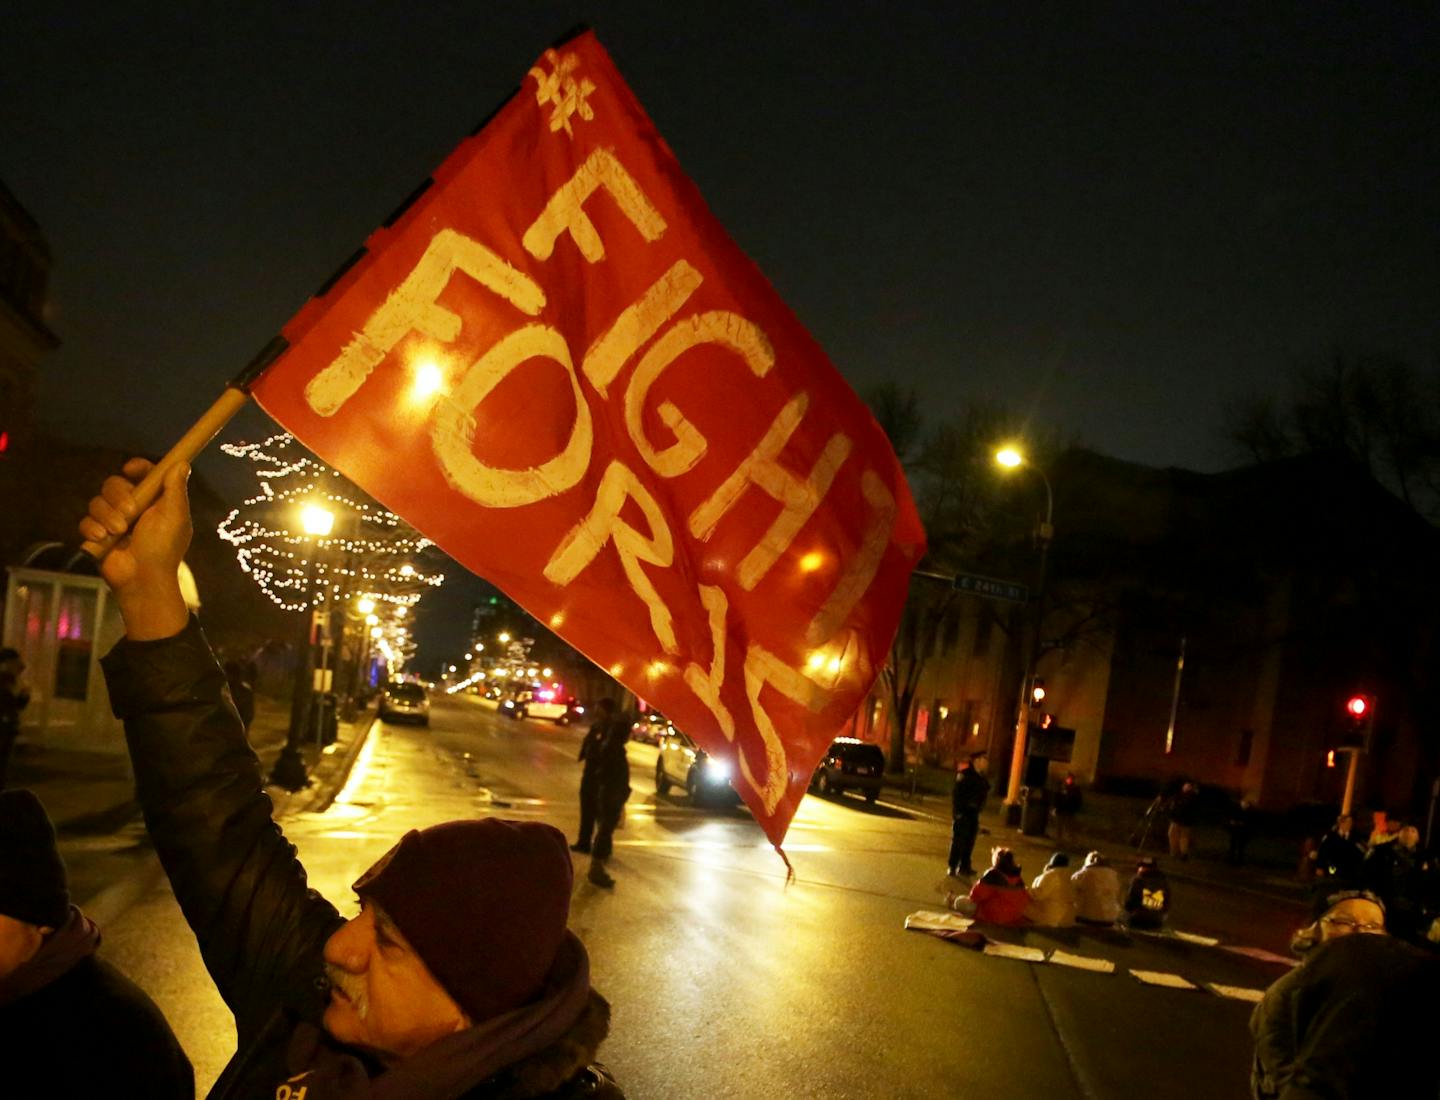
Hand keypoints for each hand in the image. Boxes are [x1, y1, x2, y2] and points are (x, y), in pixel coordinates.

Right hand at [79, 458, 192, 639]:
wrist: (143, 579)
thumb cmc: (164, 548)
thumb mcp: (175, 517)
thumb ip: (176, 489)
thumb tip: (182, 463)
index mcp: (154, 500)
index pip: (142, 474)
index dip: (137, 467)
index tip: (131, 469)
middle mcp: (132, 507)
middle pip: (113, 484)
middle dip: (119, 496)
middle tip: (130, 514)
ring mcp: (112, 520)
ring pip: (97, 501)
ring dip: (107, 515)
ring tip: (119, 532)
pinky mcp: (97, 534)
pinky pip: (85, 521)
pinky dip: (93, 528)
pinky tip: (103, 538)